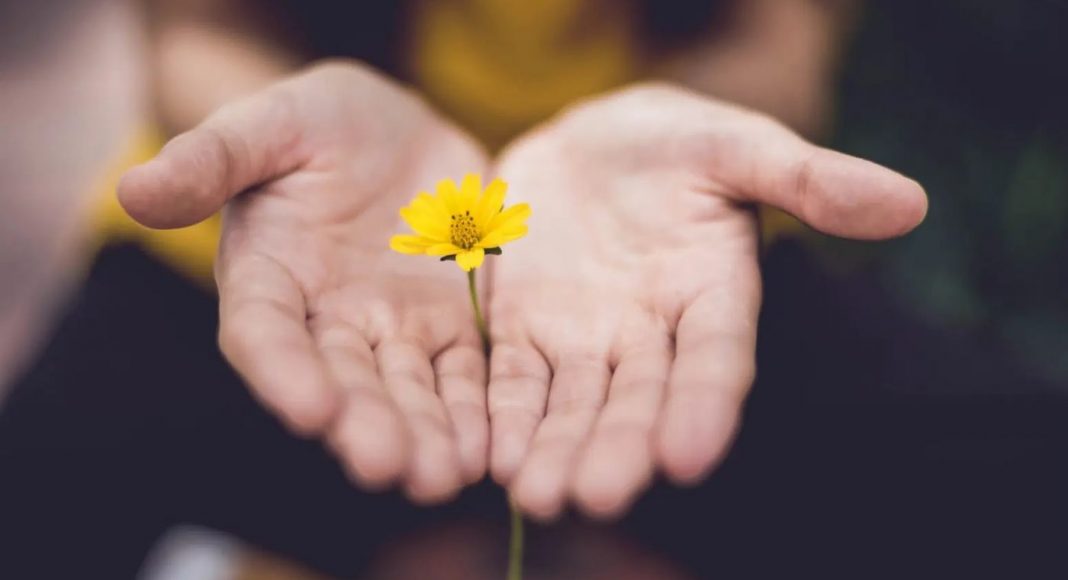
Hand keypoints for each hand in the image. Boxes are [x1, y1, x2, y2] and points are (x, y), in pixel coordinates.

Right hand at [118, 61, 489, 502]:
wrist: (396, 130)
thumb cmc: (318, 122)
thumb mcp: (270, 124)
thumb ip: (212, 158)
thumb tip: (133, 189)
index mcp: (269, 277)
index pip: (265, 333)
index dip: (283, 372)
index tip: (310, 409)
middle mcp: (327, 320)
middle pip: (343, 381)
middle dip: (365, 424)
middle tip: (390, 467)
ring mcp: (393, 328)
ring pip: (408, 390)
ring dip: (426, 435)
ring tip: (445, 475)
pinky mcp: (451, 325)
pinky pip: (466, 374)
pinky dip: (477, 410)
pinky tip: (492, 446)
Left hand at [486, 83, 926, 518]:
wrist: (588, 142)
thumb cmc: (674, 142)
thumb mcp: (736, 145)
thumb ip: (808, 177)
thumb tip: (909, 203)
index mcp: (713, 294)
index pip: (716, 359)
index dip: (705, 405)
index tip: (689, 456)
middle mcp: (651, 334)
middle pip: (637, 400)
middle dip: (618, 448)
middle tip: (597, 495)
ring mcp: (585, 339)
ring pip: (572, 404)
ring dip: (555, 449)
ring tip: (537, 495)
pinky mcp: (525, 332)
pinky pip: (512, 380)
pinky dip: (503, 416)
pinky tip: (490, 455)